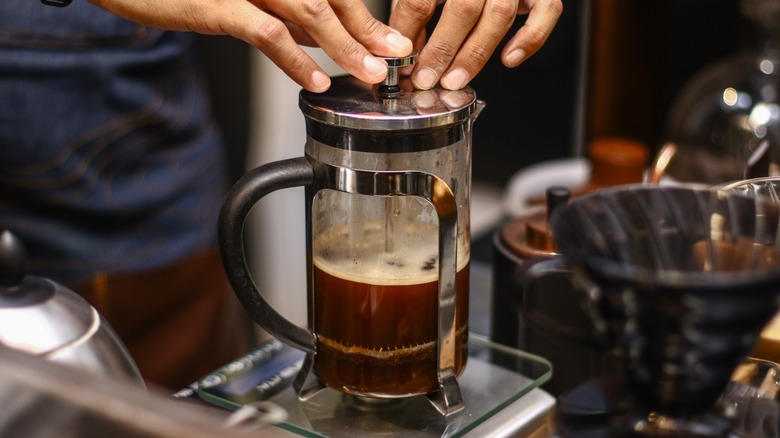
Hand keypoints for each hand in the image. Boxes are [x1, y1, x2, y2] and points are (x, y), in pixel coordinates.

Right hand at [89, 0, 412, 91]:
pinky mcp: (217, 2)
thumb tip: (323, 38)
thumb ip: (285, 16)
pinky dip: (296, 58)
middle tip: (393, 58)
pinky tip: (317, 80)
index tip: (392, 43)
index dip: (364, 18)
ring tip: (368, 73)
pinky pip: (266, 32)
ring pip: (309, 10)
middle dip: (366, 30)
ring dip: (343, 45)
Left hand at [389, 0, 561, 89]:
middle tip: (426, 79)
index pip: (421, 0)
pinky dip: (530, 38)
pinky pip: (546, 12)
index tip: (401, 64)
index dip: (408, 35)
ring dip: (474, 54)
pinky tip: (509, 59)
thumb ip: (415, 10)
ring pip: (499, 15)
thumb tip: (402, 51)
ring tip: (454, 81)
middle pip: (462, 9)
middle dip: (441, 50)